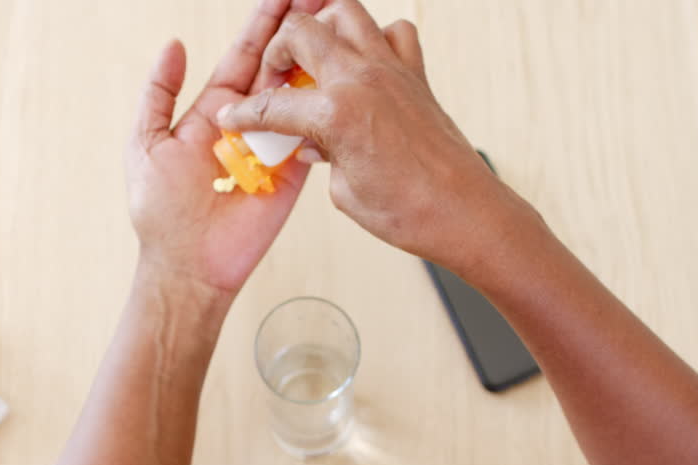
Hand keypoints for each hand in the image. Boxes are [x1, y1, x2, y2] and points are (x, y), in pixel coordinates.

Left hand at [126, 0, 324, 296]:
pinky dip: (328, 110)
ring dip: (319, 62)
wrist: (188, 265)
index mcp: (214, 110)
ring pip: (300, 95)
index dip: (264, 23)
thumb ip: (158, 93)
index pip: (244, 55)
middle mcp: (248, 122)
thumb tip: (174, 45)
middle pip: (278, 66)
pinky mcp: (293, 172)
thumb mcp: (145, 143)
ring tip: (337, 26)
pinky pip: (312, 136)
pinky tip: (343, 79)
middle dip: (300, 31)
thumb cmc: (160, 211)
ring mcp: (273, 146)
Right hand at [216, 0, 533, 269]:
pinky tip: (365, 65)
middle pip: (302, 31)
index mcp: (337, 113)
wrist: (463, 212)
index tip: (234, 117)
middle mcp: (363, 80)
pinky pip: (395, 33)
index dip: (245, 114)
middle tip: (276, 76)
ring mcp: (393, 71)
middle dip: (278, 50)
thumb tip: (312, 143)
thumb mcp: (344, 191)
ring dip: (323, 27)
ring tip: (315, 56)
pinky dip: (376, 38)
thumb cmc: (408, 211)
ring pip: (347, 11)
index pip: (274, 104)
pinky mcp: (417, 75)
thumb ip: (322, 155)